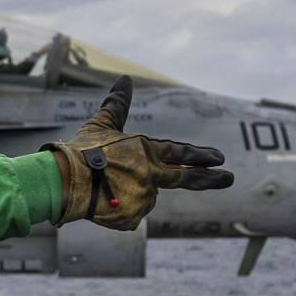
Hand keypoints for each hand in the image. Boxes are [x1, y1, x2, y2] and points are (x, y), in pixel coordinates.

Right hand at [42, 76, 232, 230]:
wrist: (66, 179)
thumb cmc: (81, 150)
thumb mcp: (101, 125)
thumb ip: (117, 104)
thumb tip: (125, 78)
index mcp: (145, 150)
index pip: (179, 153)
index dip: (200, 155)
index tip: (219, 158)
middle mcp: (150, 173)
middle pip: (185, 178)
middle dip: (210, 178)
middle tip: (230, 177)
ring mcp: (144, 196)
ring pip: (142, 199)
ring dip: (127, 197)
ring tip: (103, 190)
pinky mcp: (132, 216)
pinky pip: (128, 217)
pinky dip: (116, 213)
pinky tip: (101, 204)